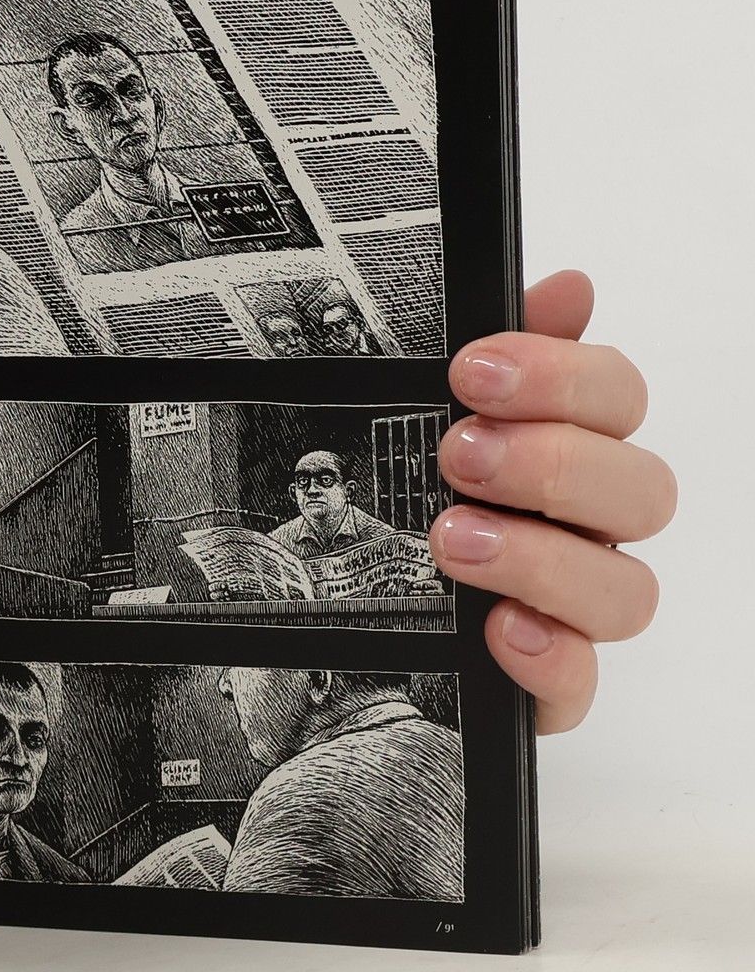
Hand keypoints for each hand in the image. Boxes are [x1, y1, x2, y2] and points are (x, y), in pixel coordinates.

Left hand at [430, 272, 674, 734]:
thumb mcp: (416, 412)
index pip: (616, 399)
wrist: (330, 615)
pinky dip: (548, 656)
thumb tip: (570, 286)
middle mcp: (581, 531)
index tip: (474, 370)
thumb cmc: (396, 503)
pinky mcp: (538, 686)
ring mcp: (567, 612)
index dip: (561, 375)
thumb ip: (499, 356)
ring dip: (543, 558)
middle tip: (459, 454)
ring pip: (625, 591)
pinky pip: (577, 685)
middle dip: (551, 462)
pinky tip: (499, 630)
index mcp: (566, 451)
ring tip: (453, 538)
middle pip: (641, 491)